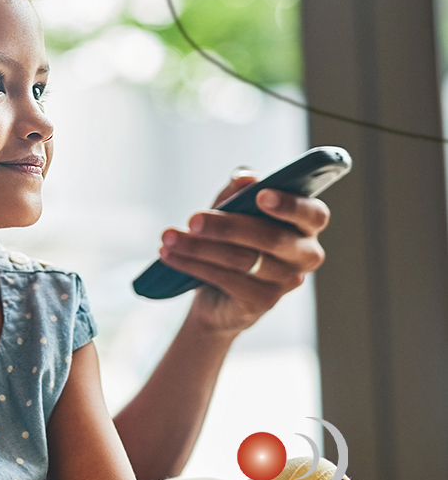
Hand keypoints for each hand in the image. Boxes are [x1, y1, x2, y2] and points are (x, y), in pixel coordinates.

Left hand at [157, 170, 330, 335]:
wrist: (218, 293)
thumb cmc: (232, 239)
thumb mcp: (233, 210)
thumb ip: (239, 192)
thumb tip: (244, 177)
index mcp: (306, 224)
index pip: (313, 214)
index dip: (289, 205)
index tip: (260, 195)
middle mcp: (306, 254)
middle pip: (269, 238)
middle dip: (226, 226)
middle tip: (192, 219)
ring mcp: (288, 282)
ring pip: (242, 259)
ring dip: (198, 247)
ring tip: (168, 237)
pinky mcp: (264, 302)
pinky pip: (227, 279)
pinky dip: (194, 265)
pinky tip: (169, 255)